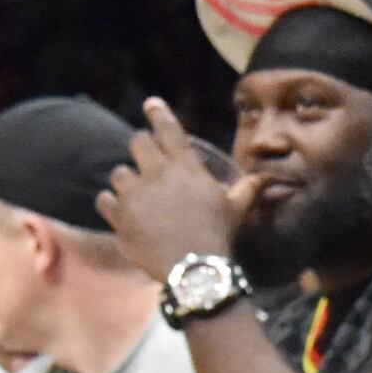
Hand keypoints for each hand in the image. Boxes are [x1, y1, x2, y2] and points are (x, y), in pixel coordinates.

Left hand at [100, 95, 255, 272]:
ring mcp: (134, 194)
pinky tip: (120, 211)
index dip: (158, 113)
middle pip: (137, 142)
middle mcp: (156, 173)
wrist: (194, 268)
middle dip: (141, 147)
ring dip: (126, 180)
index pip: (168, 129)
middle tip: (146, 160)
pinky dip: (111, 203)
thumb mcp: (238, 209)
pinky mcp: (118, 216)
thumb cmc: (219, 234)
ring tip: (135, 193)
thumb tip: (267, 178)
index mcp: (185, 166)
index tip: (150, 104)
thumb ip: (248, 189)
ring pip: (119, 173)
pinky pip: (104, 200)